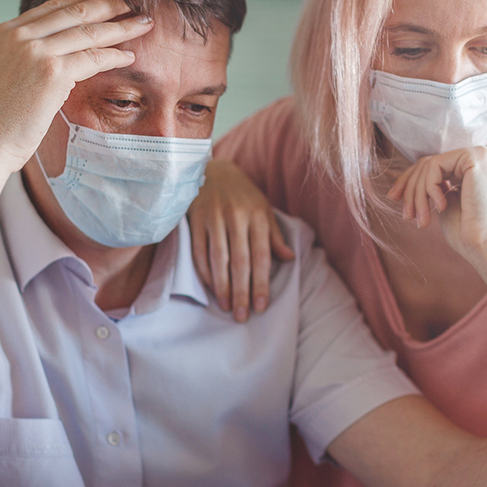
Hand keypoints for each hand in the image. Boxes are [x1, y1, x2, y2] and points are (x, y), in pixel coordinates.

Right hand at [0, 0, 153, 172]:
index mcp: (5, 33)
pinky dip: (114, 56)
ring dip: (120, 26)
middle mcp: (19, 35)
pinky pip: (93, 58)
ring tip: (143, 23)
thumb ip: (21, 58)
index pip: (52, 7)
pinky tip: (130, 56)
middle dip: (108, 3)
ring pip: (88, 32)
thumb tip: (46, 58)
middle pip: (74, 12)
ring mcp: (35, 51)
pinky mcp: (51, 72)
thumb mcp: (0, 75)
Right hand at [189, 159, 294, 320]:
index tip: (261, 306)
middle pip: (241, 262)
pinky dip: (204, 272)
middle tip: (242, 315)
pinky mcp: (196, 220)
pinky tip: (210, 288)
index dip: (261, 283)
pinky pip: (199, 251)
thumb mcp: (263, 209)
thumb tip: (290, 259)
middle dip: (242, 292)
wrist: (213, 170)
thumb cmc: (242, 195)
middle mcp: (237, 218)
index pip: (262, 257)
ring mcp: (215, 219)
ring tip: (226, 306)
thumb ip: (274, 236)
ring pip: (219, 259)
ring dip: (222, 286)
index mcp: (258, 217)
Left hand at [386, 147, 486, 265]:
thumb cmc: (466, 232)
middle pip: (427, 163)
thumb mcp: (442, 202)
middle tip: (407, 216)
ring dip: (418, 195)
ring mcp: (478, 154)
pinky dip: (429, 188)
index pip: (432, 164)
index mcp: (472, 165)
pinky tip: (441, 208)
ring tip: (422, 220)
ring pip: (428, 165)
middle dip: (411, 190)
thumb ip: (432, 186)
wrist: (485, 246)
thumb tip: (404, 179)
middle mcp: (477, 155)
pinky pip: (435, 166)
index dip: (409, 180)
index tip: (393, 198)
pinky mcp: (474, 158)